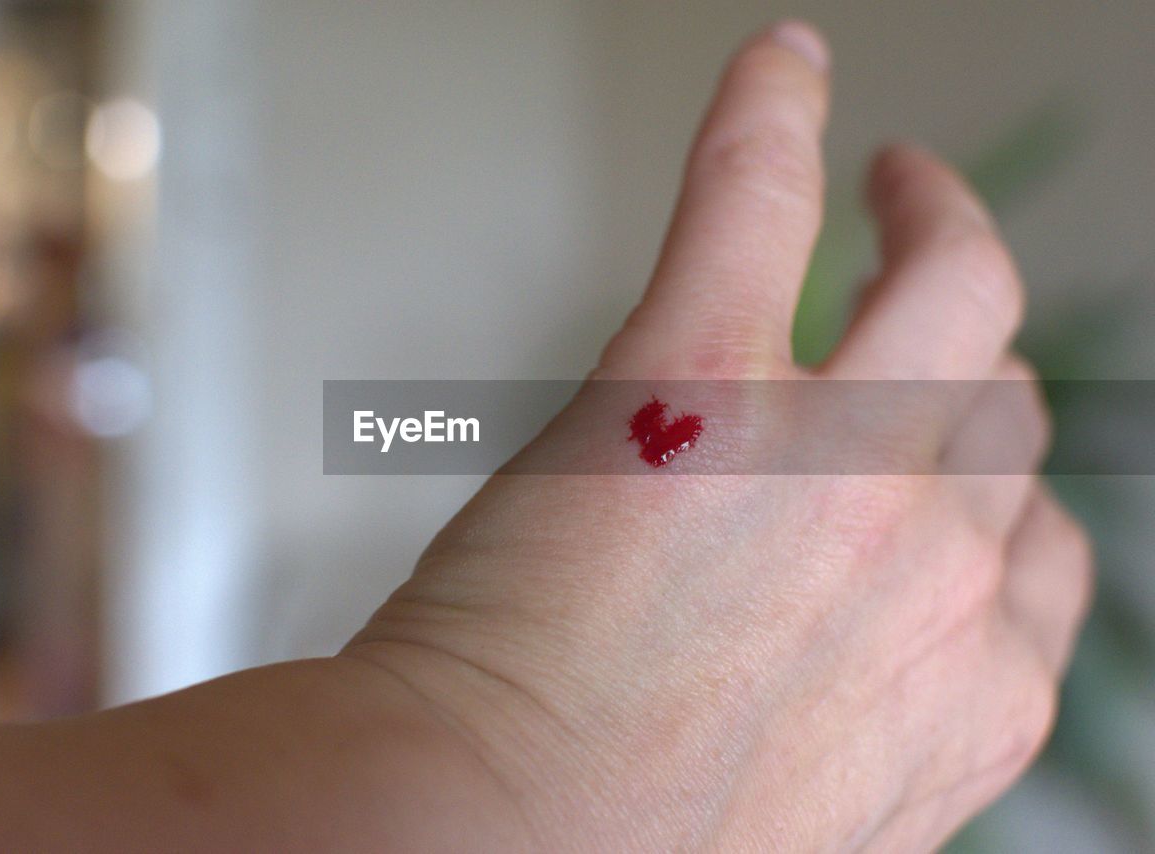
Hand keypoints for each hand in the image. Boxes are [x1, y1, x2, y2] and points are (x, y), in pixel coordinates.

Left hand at [342, 20, 1092, 850]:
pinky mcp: (694, 376)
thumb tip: (833, 671)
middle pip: (1005, 409)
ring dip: (936, 213)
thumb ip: (858, 724)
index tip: (953, 456)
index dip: (993, 492)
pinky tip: (785, 65)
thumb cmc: (604, 843)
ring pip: (952, 286)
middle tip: (921, 287)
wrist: (476, 842)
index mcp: (968, 692)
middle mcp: (935, 564)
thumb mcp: (797, 807)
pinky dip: (776, 118)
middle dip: (975, 350)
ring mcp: (832, 458)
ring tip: (898, 177)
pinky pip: (761, 201)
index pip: (1038, 552)